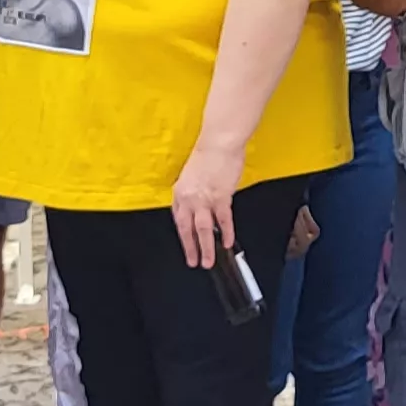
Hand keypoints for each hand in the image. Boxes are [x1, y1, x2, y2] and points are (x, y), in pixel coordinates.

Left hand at [170, 140, 242, 268]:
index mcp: (180, 191)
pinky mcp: (221, 198)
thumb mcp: (193, 174)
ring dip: (206, 248)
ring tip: (208, 261)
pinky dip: (226, 233)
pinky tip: (227, 243)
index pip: (178, 218)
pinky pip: (223, 221)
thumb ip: (194, 190)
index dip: (183, 232)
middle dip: (190, 247)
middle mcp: (189, 198)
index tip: (187, 242)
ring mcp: (204, 200)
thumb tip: (200, 201)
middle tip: (193, 262)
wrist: (218, 143)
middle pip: (187, 229)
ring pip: (203, 230)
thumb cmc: (208, 153)